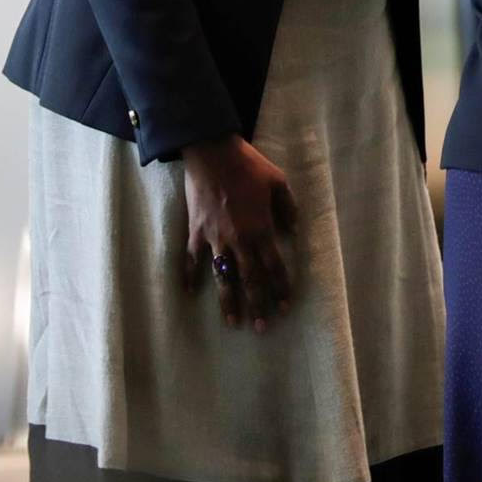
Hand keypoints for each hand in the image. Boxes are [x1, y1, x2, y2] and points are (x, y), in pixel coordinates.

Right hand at [181, 134, 298, 330]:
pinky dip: (189, 278)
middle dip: (258, 305)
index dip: (281, 288)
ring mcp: (214, 238)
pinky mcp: (195, 232)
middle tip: (262, 327)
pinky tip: (189, 294)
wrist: (212, 153)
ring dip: (228, 302)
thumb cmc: (249, 166)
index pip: (274, 266)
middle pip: (250, 279)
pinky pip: (191, 260)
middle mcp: (239, 239)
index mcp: (261, 229)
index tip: (285, 306)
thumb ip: (288, 209)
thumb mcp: (279, 182)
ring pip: (223, 277)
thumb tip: (292, 232)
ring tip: (233, 322)